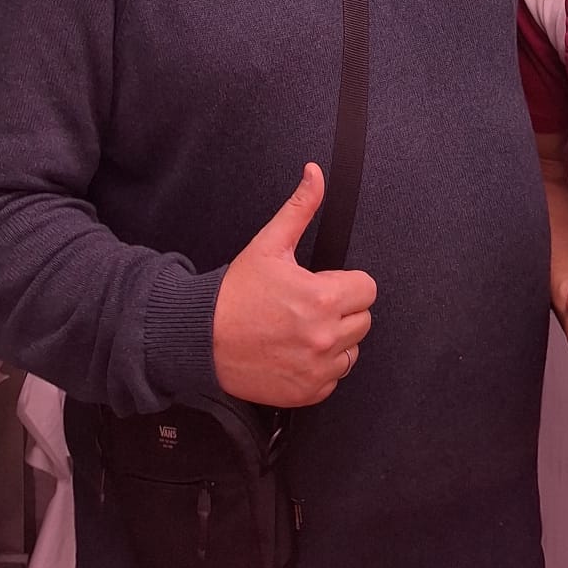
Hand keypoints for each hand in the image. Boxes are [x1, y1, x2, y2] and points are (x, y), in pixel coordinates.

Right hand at [212, 164, 376, 406]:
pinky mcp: (307, 392)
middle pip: (363, 320)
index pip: (367, 289)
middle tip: (309, 305)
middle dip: (342, 310)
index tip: (323, 283)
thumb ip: (300, 208)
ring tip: (301, 328)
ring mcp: (317, 368)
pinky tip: (295, 352)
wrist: (200, 339)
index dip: (346, 282)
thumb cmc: (235, 293)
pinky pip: (334, 378)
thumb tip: (315, 174)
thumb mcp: (268, 244)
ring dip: (334, 340)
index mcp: (323, 298)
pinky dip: (320, 368)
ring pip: (351, 351)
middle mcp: (325, 337)